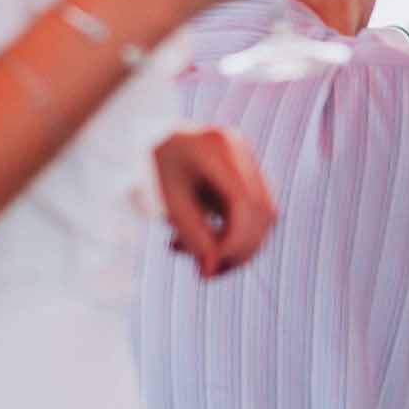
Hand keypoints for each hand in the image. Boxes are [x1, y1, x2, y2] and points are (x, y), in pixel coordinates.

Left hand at [154, 127, 276, 277]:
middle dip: (240, 249)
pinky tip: (208, 242)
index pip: (245, 201)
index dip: (235, 240)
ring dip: (241, 246)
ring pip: (265, 214)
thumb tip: (211, 272)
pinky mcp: (246, 172)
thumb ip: (192, 235)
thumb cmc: (149, 165)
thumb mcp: (167, 202)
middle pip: (262, 209)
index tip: (210, 267)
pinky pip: (255, 211)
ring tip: (204, 260)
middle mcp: (239, 149)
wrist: (143, 136)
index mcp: (218, 147)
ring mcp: (246, 158)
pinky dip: (236, 234)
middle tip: (209, 272)